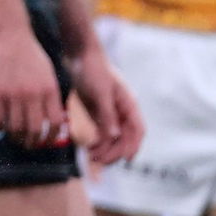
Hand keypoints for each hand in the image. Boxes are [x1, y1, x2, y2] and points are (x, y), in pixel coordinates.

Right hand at [0, 26, 67, 148]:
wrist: (8, 35)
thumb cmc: (29, 54)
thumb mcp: (48, 73)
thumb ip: (50, 96)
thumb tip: (53, 121)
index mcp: (49, 89)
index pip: (55, 123)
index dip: (52, 138)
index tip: (47, 142)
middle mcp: (33, 94)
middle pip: (34, 129)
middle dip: (32, 142)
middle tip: (28, 144)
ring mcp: (13, 94)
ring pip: (15, 127)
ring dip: (15, 136)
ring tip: (14, 137)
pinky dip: (0, 126)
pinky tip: (1, 125)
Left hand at [68, 45, 143, 166]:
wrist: (78, 53)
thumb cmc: (93, 69)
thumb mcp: (100, 92)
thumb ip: (107, 115)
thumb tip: (115, 136)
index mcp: (128, 104)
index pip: (137, 130)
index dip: (134, 146)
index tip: (126, 159)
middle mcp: (121, 110)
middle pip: (124, 137)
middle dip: (114, 151)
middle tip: (100, 162)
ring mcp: (109, 111)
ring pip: (112, 136)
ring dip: (105, 149)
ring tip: (91, 157)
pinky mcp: (97, 110)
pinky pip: (101, 131)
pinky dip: (97, 141)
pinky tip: (88, 148)